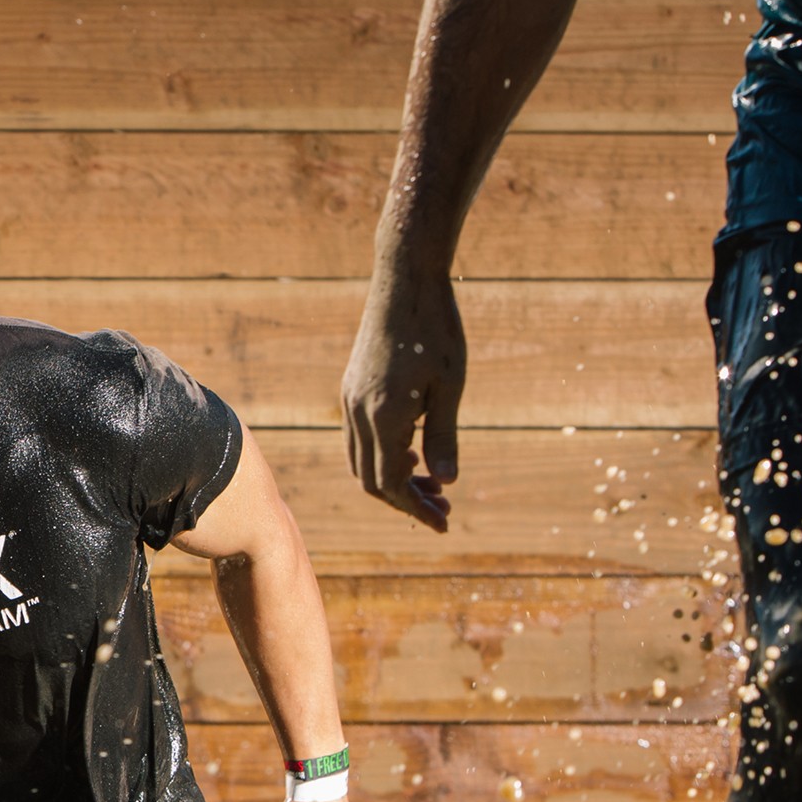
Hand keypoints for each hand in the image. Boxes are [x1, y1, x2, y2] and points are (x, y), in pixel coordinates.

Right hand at [341, 274, 464, 530]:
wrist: (405, 280)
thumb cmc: (436, 330)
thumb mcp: (450, 386)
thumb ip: (444, 436)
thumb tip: (447, 481)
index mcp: (383, 416)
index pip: (390, 484)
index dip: (416, 509)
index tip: (444, 521)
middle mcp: (358, 412)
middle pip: (370, 479)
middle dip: (405, 500)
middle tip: (443, 508)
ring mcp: (350, 399)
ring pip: (361, 460)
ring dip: (393, 479)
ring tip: (430, 483)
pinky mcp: (352, 387)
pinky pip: (359, 437)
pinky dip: (382, 455)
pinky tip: (412, 449)